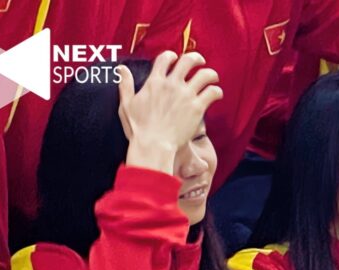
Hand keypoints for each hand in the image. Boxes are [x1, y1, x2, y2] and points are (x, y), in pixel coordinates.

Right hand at [118, 51, 222, 172]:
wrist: (154, 145)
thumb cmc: (139, 128)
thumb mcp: (126, 104)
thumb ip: (125, 85)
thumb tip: (121, 68)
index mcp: (155, 82)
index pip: (165, 58)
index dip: (171, 55)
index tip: (175, 58)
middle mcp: (172, 84)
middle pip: (188, 61)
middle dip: (196, 58)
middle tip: (200, 61)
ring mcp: (186, 95)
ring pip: (204, 75)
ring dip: (211, 74)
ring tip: (213, 77)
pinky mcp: (197, 107)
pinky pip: (212, 92)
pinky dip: (217, 91)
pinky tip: (217, 94)